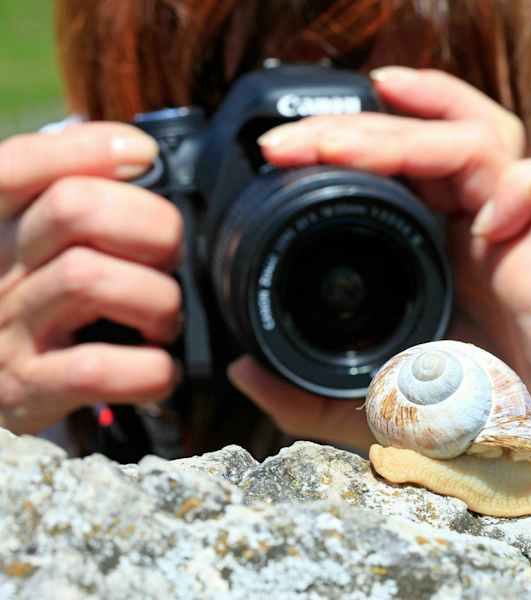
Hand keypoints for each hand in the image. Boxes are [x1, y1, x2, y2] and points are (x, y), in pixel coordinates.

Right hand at [0, 123, 182, 433]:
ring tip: (166, 319)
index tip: (144, 156)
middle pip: (74, 209)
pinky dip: (147, 368)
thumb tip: (141, 153)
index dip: (85, 148)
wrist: (16, 394)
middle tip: (172, 258)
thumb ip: (80, 200)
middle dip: (152, 226)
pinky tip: (160, 369)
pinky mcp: (26, 390)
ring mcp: (5, 332)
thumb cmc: (51, 311)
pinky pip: (95, 368)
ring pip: (90, 278)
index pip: (17, 165)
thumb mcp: (47, 248)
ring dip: (157, 299)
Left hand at [231, 67, 530, 461]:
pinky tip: (489, 230)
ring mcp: (521, 246)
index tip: (279, 151)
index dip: (350, 140)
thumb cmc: (474, 441)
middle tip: (298, 138)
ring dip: (429, 124)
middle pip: (437, 134)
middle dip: (365, 123)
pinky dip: (528, 188)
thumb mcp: (373, 411)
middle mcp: (477, 238)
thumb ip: (307, 395)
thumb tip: (242, 366)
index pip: (402, 164)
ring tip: (363, 133)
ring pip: (490, 138)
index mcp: (436, 255)